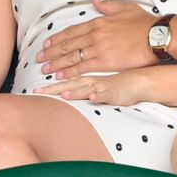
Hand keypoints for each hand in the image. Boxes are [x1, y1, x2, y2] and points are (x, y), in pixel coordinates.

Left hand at [36, 69, 152, 104]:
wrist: (142, 80)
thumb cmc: (122, 82)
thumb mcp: (101, 82)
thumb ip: (88, 85)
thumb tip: (75, 91)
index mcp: (88, 78)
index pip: (66, 80)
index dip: (51, 85)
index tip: (35, 90)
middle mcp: (92, 81)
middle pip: (69, 84)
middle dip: (53, 89)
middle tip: (36, 93)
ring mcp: (103, 86)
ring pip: (86, 87)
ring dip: (74, 90)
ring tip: (61, 94)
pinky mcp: (115, 91)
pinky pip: (106, 92)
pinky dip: (98, 94)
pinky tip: (92, 97)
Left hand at [38, 0, 155, 78]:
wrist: (156, 36)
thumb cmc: (144, 23)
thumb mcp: (125, 8)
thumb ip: (108, 6)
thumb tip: (96, 3)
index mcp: (98, 22)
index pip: (72, 31)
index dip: (58, 38)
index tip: (47, 43)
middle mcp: (94, 35)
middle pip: (67, 44)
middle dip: (51, 52)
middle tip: (39, 58)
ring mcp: (98, 48)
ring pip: (71, 56)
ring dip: (56, 63)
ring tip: (45, 69)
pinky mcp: (105, 62)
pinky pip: (82, 67)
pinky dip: (69, 72)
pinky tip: (60, 76)